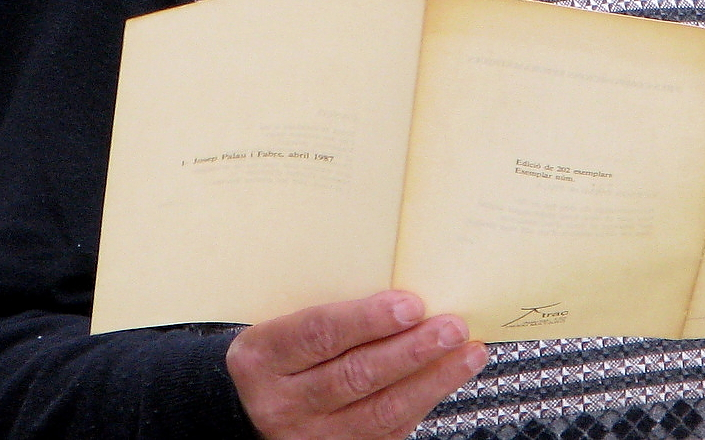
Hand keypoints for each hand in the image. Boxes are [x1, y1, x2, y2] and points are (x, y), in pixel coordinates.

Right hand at [226, 290, 488, 439]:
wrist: (239, 405)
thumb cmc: (273, 351)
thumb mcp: (279, 318)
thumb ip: (327, 304)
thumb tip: (400, 281)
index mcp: (264, 356)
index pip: (320, 335)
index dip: (367, 320)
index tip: (410, 304)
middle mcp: (283, 403)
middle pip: (354, 376)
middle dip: (411, 351)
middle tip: (451, 326)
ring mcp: (309, 437)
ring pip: (377, 413)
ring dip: (430, 381)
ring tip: (466, 352)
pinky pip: (385, 435)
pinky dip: (421, 403)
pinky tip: (445, 379)